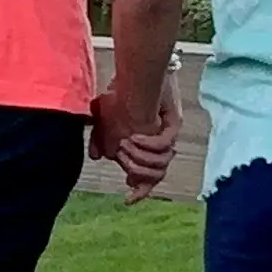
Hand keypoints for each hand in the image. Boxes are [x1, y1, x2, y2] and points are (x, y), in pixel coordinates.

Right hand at [92, 85, 181, 203]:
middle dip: (138, 174)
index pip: (147, 178)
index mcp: (146, 148)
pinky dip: (149, 144)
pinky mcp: (173, 123)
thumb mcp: (105, 119)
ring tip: (125, 144)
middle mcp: (159, 146)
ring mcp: (168, 135)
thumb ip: (100, 138)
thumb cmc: (120, 93)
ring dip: (140, 157)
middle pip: (157, 176)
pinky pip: (164, 144)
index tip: (127, 200)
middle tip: (123, 164)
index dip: (139, 192)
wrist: (136, 70)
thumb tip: (97, 158)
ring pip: (161, 163)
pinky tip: (134, 136)